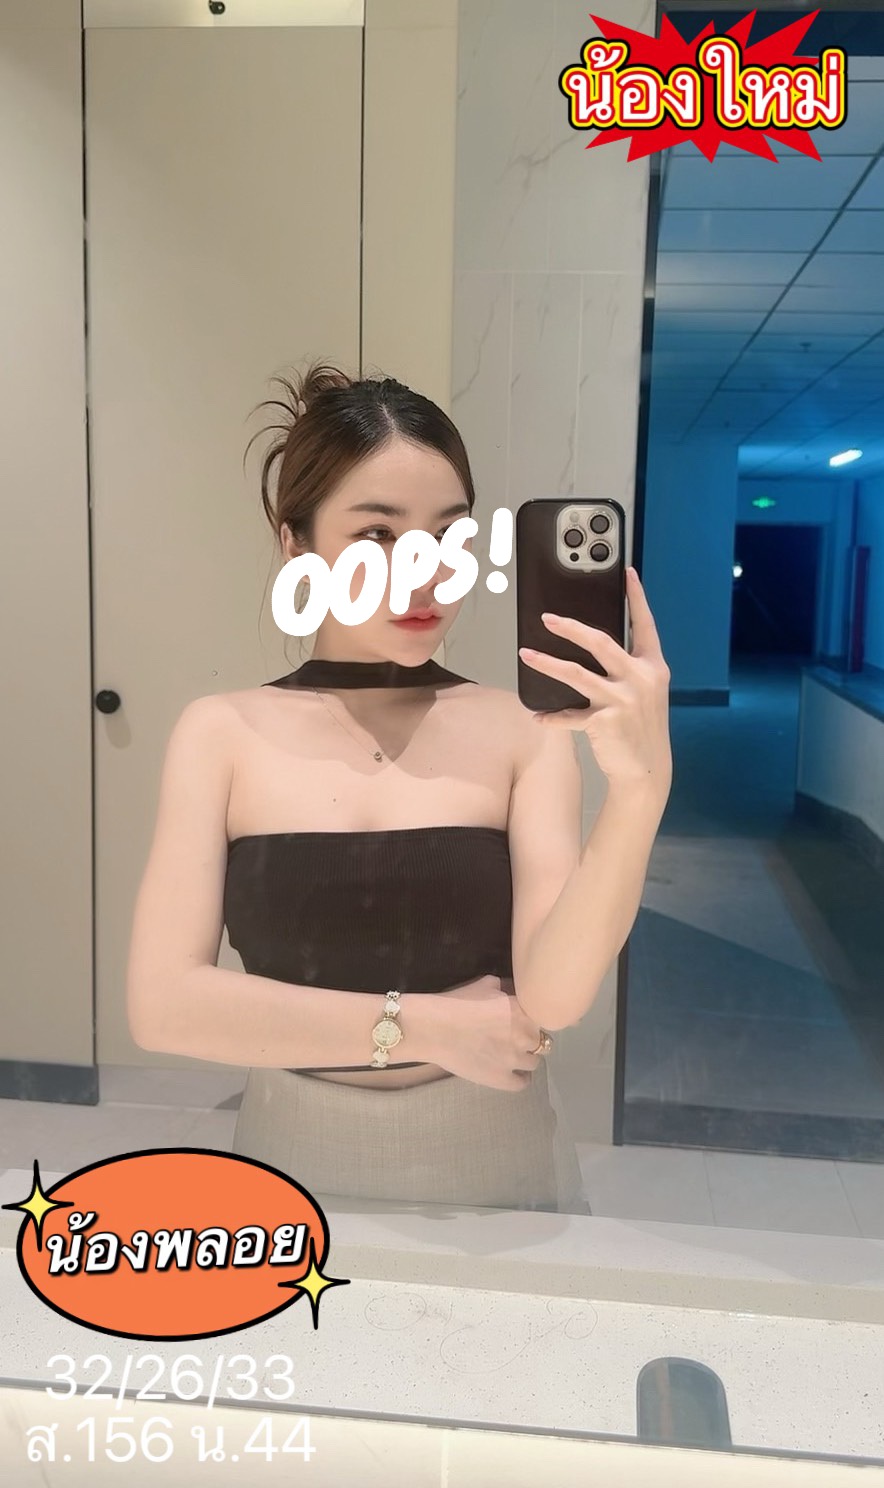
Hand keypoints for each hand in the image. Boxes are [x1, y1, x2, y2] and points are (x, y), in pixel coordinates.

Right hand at [432, 975, 545, 1090]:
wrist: (434, 1028)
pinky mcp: (502, 1079)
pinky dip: (521, 1078)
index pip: (542, 1018)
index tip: (522, 1022)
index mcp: (524, 1010)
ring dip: (526, 1058)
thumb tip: (511, 991)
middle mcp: (525, 1035)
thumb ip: (504, 988)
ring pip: (535, 1063)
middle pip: (542, 1042)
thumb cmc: (457, 1003)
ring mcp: (515, 1059)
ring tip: (513, 1056)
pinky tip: (514, 1074)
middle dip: (530, 1040)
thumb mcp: (485, 985)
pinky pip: (523, 1083)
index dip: (532, 1021)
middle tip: (515, 1038)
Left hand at [518, 565, 671, 792]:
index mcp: (653, 666)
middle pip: (599, 642)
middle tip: (547, 619)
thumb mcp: (646, 692)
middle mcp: (640, 678)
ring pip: (575, 674)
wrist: (648, 769)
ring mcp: (622, 700)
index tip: (628, 573)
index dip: (637, 598)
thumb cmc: (642, 727)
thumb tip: (594, 646)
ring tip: (525, 655)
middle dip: (570, 627)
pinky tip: (538, 717)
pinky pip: (569, 715)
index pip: (645, 625)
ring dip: (546, 663)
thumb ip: (629, 668)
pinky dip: (552, 717)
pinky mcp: (604, 721)